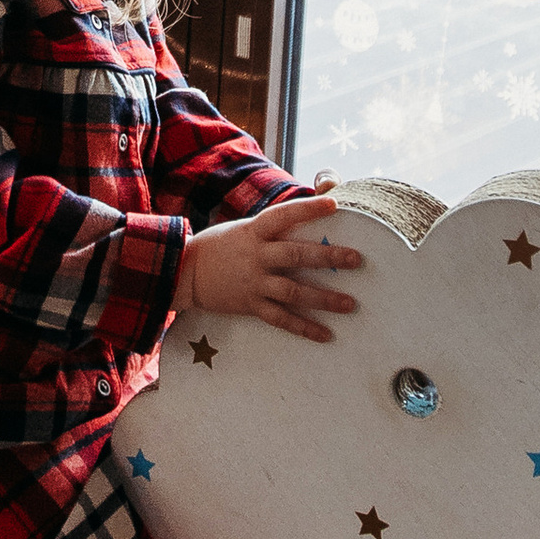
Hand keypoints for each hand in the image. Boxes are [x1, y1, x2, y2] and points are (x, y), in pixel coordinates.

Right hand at [175, 181, 361, 342]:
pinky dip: (304, 328)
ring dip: (324, 298)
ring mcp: (254, 283)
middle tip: (356, 259)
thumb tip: (311, 208)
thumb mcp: (244, 227)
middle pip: (296, 256)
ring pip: (293, 292)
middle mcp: (256, 256)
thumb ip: (274, 225)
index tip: (333, 203)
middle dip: (328, 257)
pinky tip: (326, 335)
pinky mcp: (250, 305)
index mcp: (254, 231)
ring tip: (350, 304)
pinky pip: (281, 319)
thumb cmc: (220, 246)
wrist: (182, 273)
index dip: (308, 209)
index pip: (284, 215)